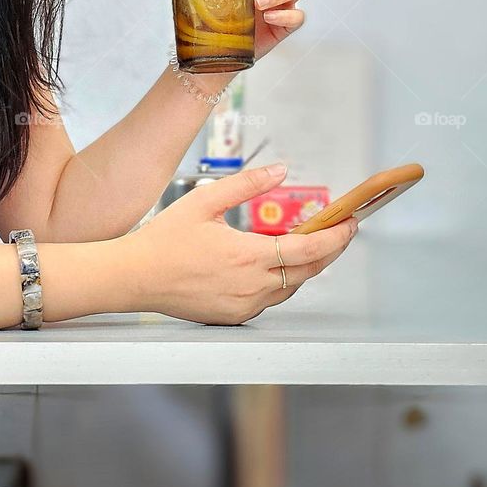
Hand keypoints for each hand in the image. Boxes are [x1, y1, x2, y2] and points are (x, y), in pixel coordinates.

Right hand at [120, 164, 358, 324]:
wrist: (135, 277)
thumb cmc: (166, 238)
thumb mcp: (206, 200)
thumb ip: (248, 184)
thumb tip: (281, 171)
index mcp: (247, 257)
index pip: (308, 250)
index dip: (335, 237)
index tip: (350, 223)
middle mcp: (250, 286)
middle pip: (307, 271)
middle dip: (330, 251)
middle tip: (342, 230)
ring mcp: (243, 305)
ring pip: (290, 287)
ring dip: (306, 267)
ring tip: (314, 243)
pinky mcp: (233, 316)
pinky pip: (270, 298)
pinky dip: (283, 280)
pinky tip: (279, 263)